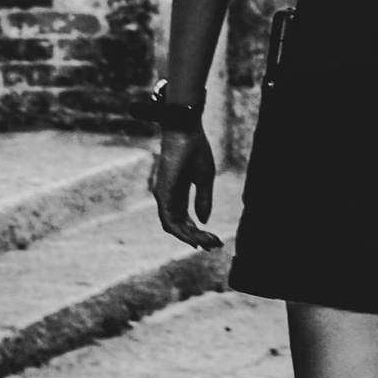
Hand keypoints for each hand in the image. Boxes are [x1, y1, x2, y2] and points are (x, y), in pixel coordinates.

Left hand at [150, 120, 221, 247]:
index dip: (199, 232)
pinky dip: (182, 232)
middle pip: (180, 226)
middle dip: (197, 238)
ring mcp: (164, 197)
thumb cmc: (195, 151)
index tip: (215, 239)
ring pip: (174, 227)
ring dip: (191, 238)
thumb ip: (203, 201)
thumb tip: (204, 222)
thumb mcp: (204, 179)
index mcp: (178, 193)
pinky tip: (195, 238)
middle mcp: (168, 198)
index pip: (186, 219)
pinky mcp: (163, 195)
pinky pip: (169, 221)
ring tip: (208, 244)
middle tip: (214, 245)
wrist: (186, 132)